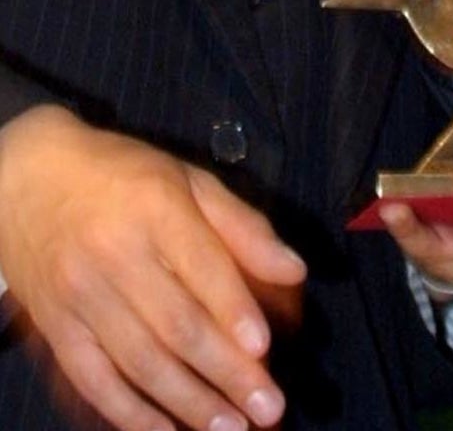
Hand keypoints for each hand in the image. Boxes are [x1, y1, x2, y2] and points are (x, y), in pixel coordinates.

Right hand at [0, 104, 306, 430]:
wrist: (28, 179)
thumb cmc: (123, 175)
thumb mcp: (189, 180)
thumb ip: (243, 226)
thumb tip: (296, 269)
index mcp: (156, 208)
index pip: (200, 266)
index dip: (233, 310)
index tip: (263, 349)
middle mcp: (116, 253)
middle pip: (176, 324)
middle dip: (226, 372)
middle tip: (268, 408)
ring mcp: (81, 294)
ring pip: (140, 359)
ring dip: (189, 402)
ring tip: (230, 428)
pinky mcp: (57, 326)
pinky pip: (94, 377)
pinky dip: (129, 412)